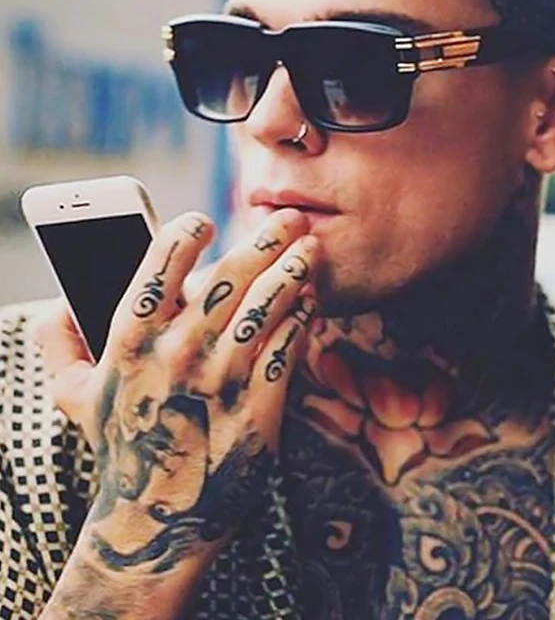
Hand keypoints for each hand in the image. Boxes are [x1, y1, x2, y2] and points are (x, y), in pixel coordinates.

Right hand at [36, 208, 319, 578]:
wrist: (156, 523)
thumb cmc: (121, 447)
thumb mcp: (75, 396)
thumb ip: (58, 344)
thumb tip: (57, 302)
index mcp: (130, 343)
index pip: (157, 268)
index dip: (184, 234)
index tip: (206, 220)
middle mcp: (176, 356)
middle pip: (228, 279)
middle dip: (264, 240)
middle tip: (288, 219)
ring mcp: (219, 383)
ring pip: (265, 307)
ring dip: (293, 271)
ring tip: (310, 250)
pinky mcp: (258, 409)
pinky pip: (287, 348)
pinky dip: (303, 317)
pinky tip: (310, 299)